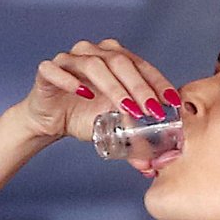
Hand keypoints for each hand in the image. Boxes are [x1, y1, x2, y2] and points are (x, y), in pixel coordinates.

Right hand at [18, 38, 181, 171]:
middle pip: (120, 62)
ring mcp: (69, 59)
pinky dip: (70, 81)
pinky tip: (84, 94)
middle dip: (139, 88)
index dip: (158, 82)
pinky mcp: (47, 71)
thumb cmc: (84, 115)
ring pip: (93, 65)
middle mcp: (93, 52)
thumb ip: (133, 139)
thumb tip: (150, 166)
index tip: (171, 102)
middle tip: (151, 110)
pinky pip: (56, 70)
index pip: (141, 65)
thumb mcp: (113, 126)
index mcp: (114, 58)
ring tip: (126, 108)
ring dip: (113, 87)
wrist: (52, 119)